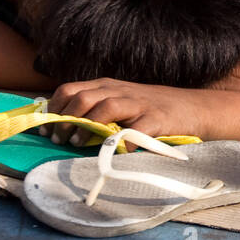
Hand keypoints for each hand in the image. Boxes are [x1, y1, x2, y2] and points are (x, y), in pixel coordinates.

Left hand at [45, 79, 204, 144]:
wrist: (194, 108)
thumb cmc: (151, 109)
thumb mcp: (121, 100)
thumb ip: (96, 107)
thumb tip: (60, 125)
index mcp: (107, 86)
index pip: (70, 89)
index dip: (53, 109)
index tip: (45, 129)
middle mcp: (121, 91)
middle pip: (84, 97)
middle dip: (66, 120)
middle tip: (59, 140)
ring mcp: (140, 104)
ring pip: (106, 106)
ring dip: (87, 126)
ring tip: (76, 144)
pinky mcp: (158, 119)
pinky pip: (137, 130)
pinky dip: (123, 142)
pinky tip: (117, 153)